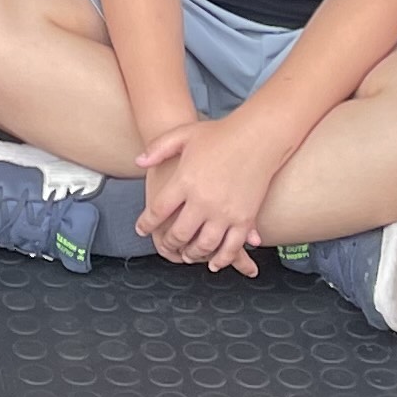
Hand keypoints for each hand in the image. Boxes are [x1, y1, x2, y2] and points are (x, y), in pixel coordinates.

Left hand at [135, 105, 282, 272]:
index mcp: (184, 180)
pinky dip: (221, 259)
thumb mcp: (183, 134)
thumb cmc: (220, 133)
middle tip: (166, 246)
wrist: (258, 136)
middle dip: (169, 243)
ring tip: (188, 255)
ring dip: (193, 255)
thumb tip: (138, 162)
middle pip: (179, 233)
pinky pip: (231, 248)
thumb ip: (158, 148)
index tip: (142, 230)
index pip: (158, 211)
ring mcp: (225, 212)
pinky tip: (214, 263)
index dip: (146, 224)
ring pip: (204, 246)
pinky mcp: (245, 219)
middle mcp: (203, 200)